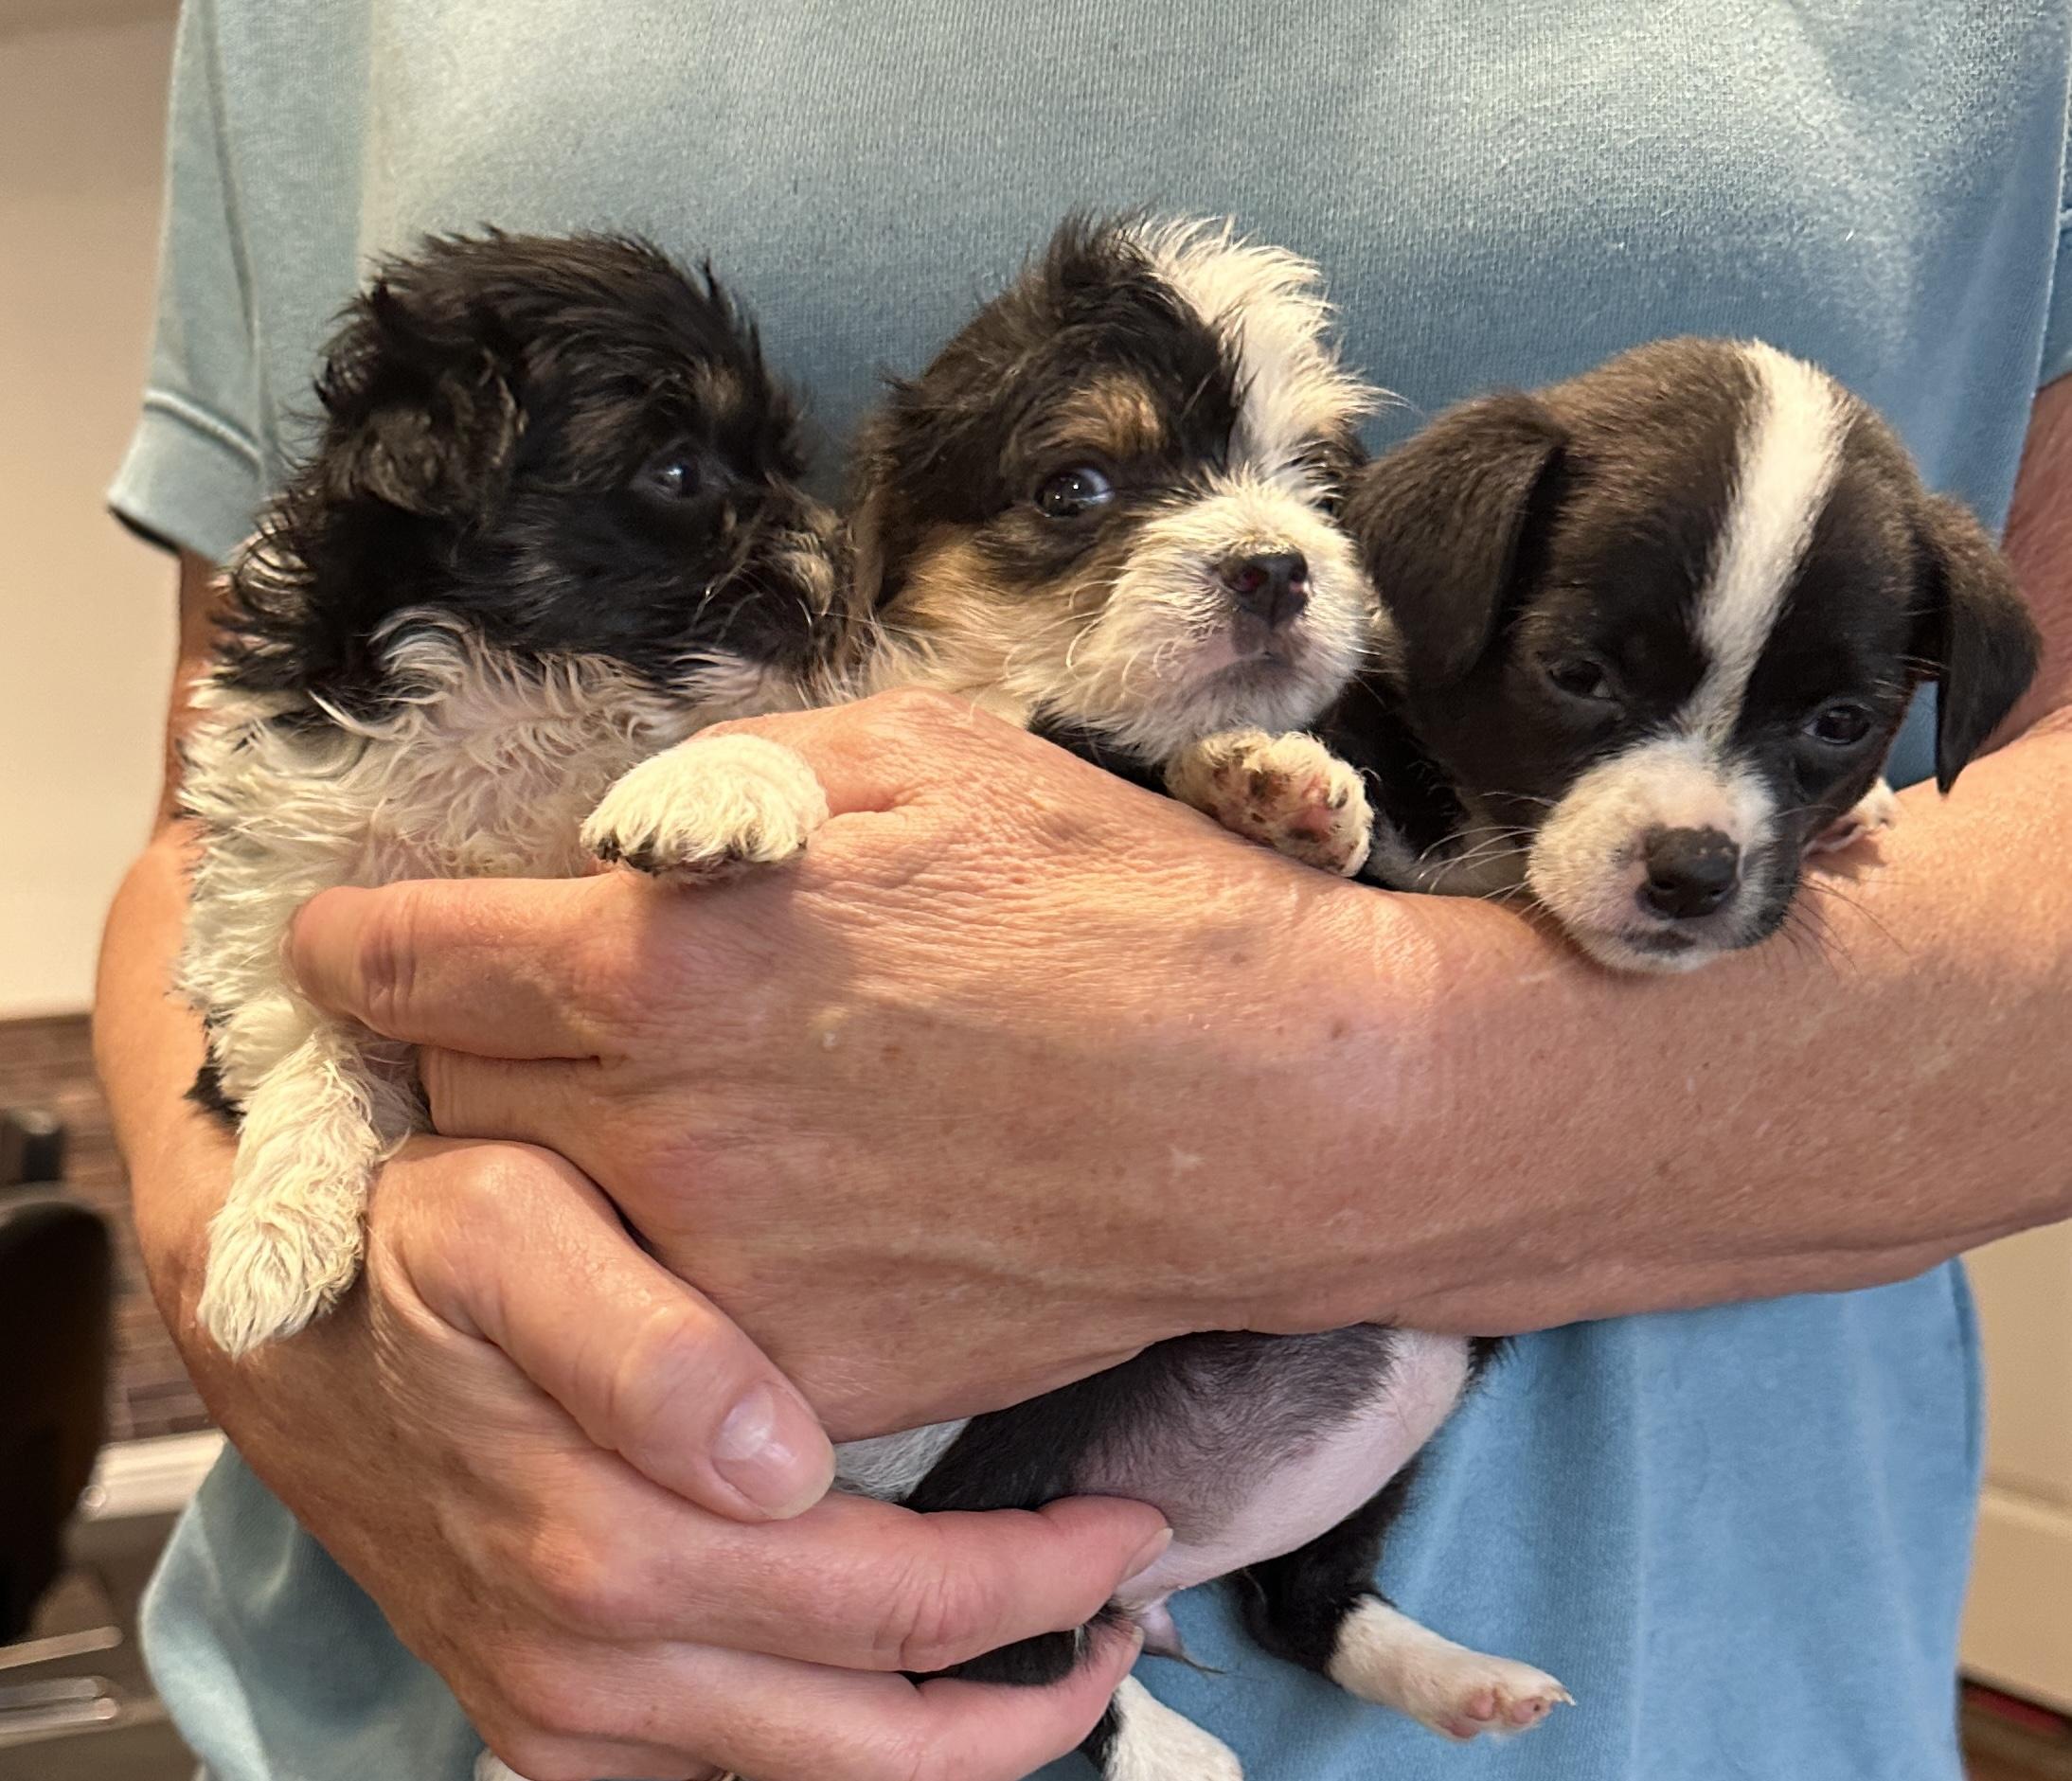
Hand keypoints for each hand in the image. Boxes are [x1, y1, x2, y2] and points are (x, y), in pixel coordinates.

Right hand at [193, 1137, 1164, 1780]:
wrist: (290, 1329)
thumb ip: (640, 1341)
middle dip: (1034, 1682)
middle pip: (879, 1731)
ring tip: (1066, 1661)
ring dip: (959, 1744)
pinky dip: (848, 1755)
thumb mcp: (505, 1232)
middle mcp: (590, 1667)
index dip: (1038, 1580)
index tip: (1134, 1518)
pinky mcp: (548, 1733)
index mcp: (607, 1547)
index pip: (892, 1606)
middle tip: (1136, 1605)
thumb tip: (779, 1459)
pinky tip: (909, 1690)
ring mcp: (565, 1720)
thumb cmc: (419, 1251)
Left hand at [286, 691, 1387, 1437]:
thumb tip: (636, 827)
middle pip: (448, 1105)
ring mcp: (729, 1273)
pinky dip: (678, 1272)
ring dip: (559, 1170)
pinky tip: (780, 1212)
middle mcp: (663, 1129)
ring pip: (539, 1235)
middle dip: (465, 1057)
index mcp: (668, 959)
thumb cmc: (1117, 908)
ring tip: (658, 1122)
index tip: (347, 949)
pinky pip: (670, 1328)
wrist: (1281, 1110)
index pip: (404, 962)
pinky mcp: (804, 1377)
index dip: (352, 948)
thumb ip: (736, 779)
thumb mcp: (924, 760)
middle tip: (535, 1027)